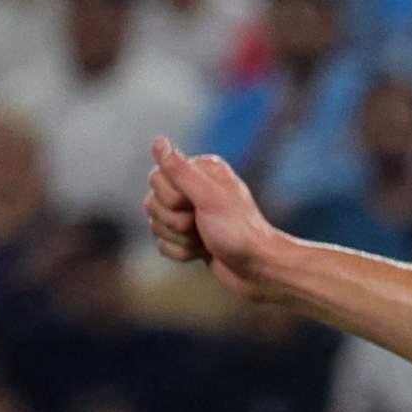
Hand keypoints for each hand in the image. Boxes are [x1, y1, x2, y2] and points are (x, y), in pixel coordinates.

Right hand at [143, 139, 276, 287]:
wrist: (258, 270)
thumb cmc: (238, 231)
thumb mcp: (208, 197)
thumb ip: (180, 170)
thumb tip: (159, 141)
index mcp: (201, 171)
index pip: (156, 177)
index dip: (170, 198)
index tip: (195, 207)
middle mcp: (194, 188)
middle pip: (152, 202)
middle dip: (175, 221)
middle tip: (201, 226)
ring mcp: (190, 214)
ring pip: (156, 224)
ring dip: (179, 239)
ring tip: (204, 241)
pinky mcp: (189, 237)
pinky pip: (163, 244)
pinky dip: (181, 253)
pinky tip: (202, 253)